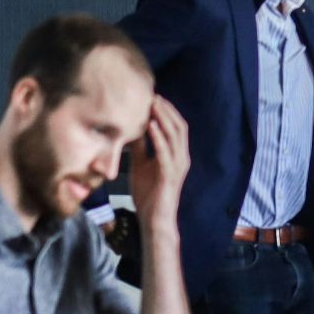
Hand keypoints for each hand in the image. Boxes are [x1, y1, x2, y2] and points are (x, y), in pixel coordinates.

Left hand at [128, 96, 189, 230]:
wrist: (154, 219)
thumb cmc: (149, 194)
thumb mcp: (141, 164)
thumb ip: (140, 146)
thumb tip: (131, 127)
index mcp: (177, 154)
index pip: (176, 126)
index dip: (166, 110)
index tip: (152, 96)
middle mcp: (182, 158)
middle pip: (179, 126)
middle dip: (166, 109)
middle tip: (152, 95)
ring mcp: (178, 166)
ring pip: (175, 135)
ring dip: (163, 118)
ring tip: (151, 104)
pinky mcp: (170, 175)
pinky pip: (166, 152)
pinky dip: (158, 137)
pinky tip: (149, 125)